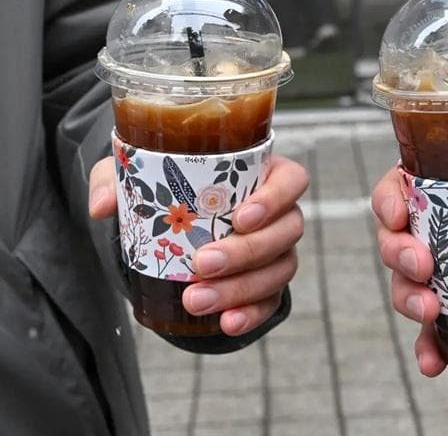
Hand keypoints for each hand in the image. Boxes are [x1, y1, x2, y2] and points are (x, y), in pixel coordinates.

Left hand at [89, 156, 308, 336]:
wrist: (172, 229)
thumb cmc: (169, 189)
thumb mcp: (139, 175)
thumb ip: (116, 180)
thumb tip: (104, 206)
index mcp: (264, 175)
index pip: (292, 181)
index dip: (275, 199)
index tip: (240, 218)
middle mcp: (279, 214)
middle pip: (287, 230)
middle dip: (247, 251)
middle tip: (203, 263)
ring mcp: (277, 251)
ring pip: (280, 269)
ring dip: (242, 288)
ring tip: (196, 300)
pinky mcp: (267, 284)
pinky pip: (271, 301)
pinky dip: (252, 314)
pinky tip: (225, 323)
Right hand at [371, 170, 447, 376]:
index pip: (405, 185)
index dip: (390, 198)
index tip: (399, 213)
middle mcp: (443, 229)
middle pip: (396, 238)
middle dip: (398, 253)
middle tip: (423, 265)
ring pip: (407, 284)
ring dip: (409, 298)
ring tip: (430, 311)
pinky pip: (436, 331)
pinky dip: (429, 346)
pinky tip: (433, 362)